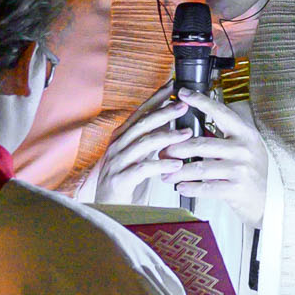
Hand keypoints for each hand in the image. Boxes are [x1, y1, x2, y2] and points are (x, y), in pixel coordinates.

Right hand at [92, 84, 187, 202]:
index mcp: (121, 138)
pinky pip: (143, 169)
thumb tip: (169, 122)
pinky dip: (161, 165)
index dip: (155, 99)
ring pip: (144, 143)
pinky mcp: (120, 179)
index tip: (171, 86)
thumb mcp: (137, 156)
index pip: (139, 113)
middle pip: (142, 124)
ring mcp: (117, 162)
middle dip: (164, 112)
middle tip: (184, 105)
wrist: (107, 208)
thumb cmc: (125, 182)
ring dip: (167, 137)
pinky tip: (176, 164)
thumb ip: (148, 140)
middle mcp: (117, 146)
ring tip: (187, 134)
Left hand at [167, 90, 270, 226]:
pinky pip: (206, 187)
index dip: (200, 101)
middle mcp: (244, 149)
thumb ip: (223, 138)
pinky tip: (180, 186)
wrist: (270, 201)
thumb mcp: (245, 149)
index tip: (182, 93)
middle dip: (176, 148)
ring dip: (178, 171)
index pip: (220, 113)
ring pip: (200, 167)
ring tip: (165, 174)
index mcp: (245, 134)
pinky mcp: (236, 189)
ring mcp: (241, 170)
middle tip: (161, 152)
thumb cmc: (253, 173)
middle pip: (201, 144)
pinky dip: (190, 187)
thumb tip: (190, 130)